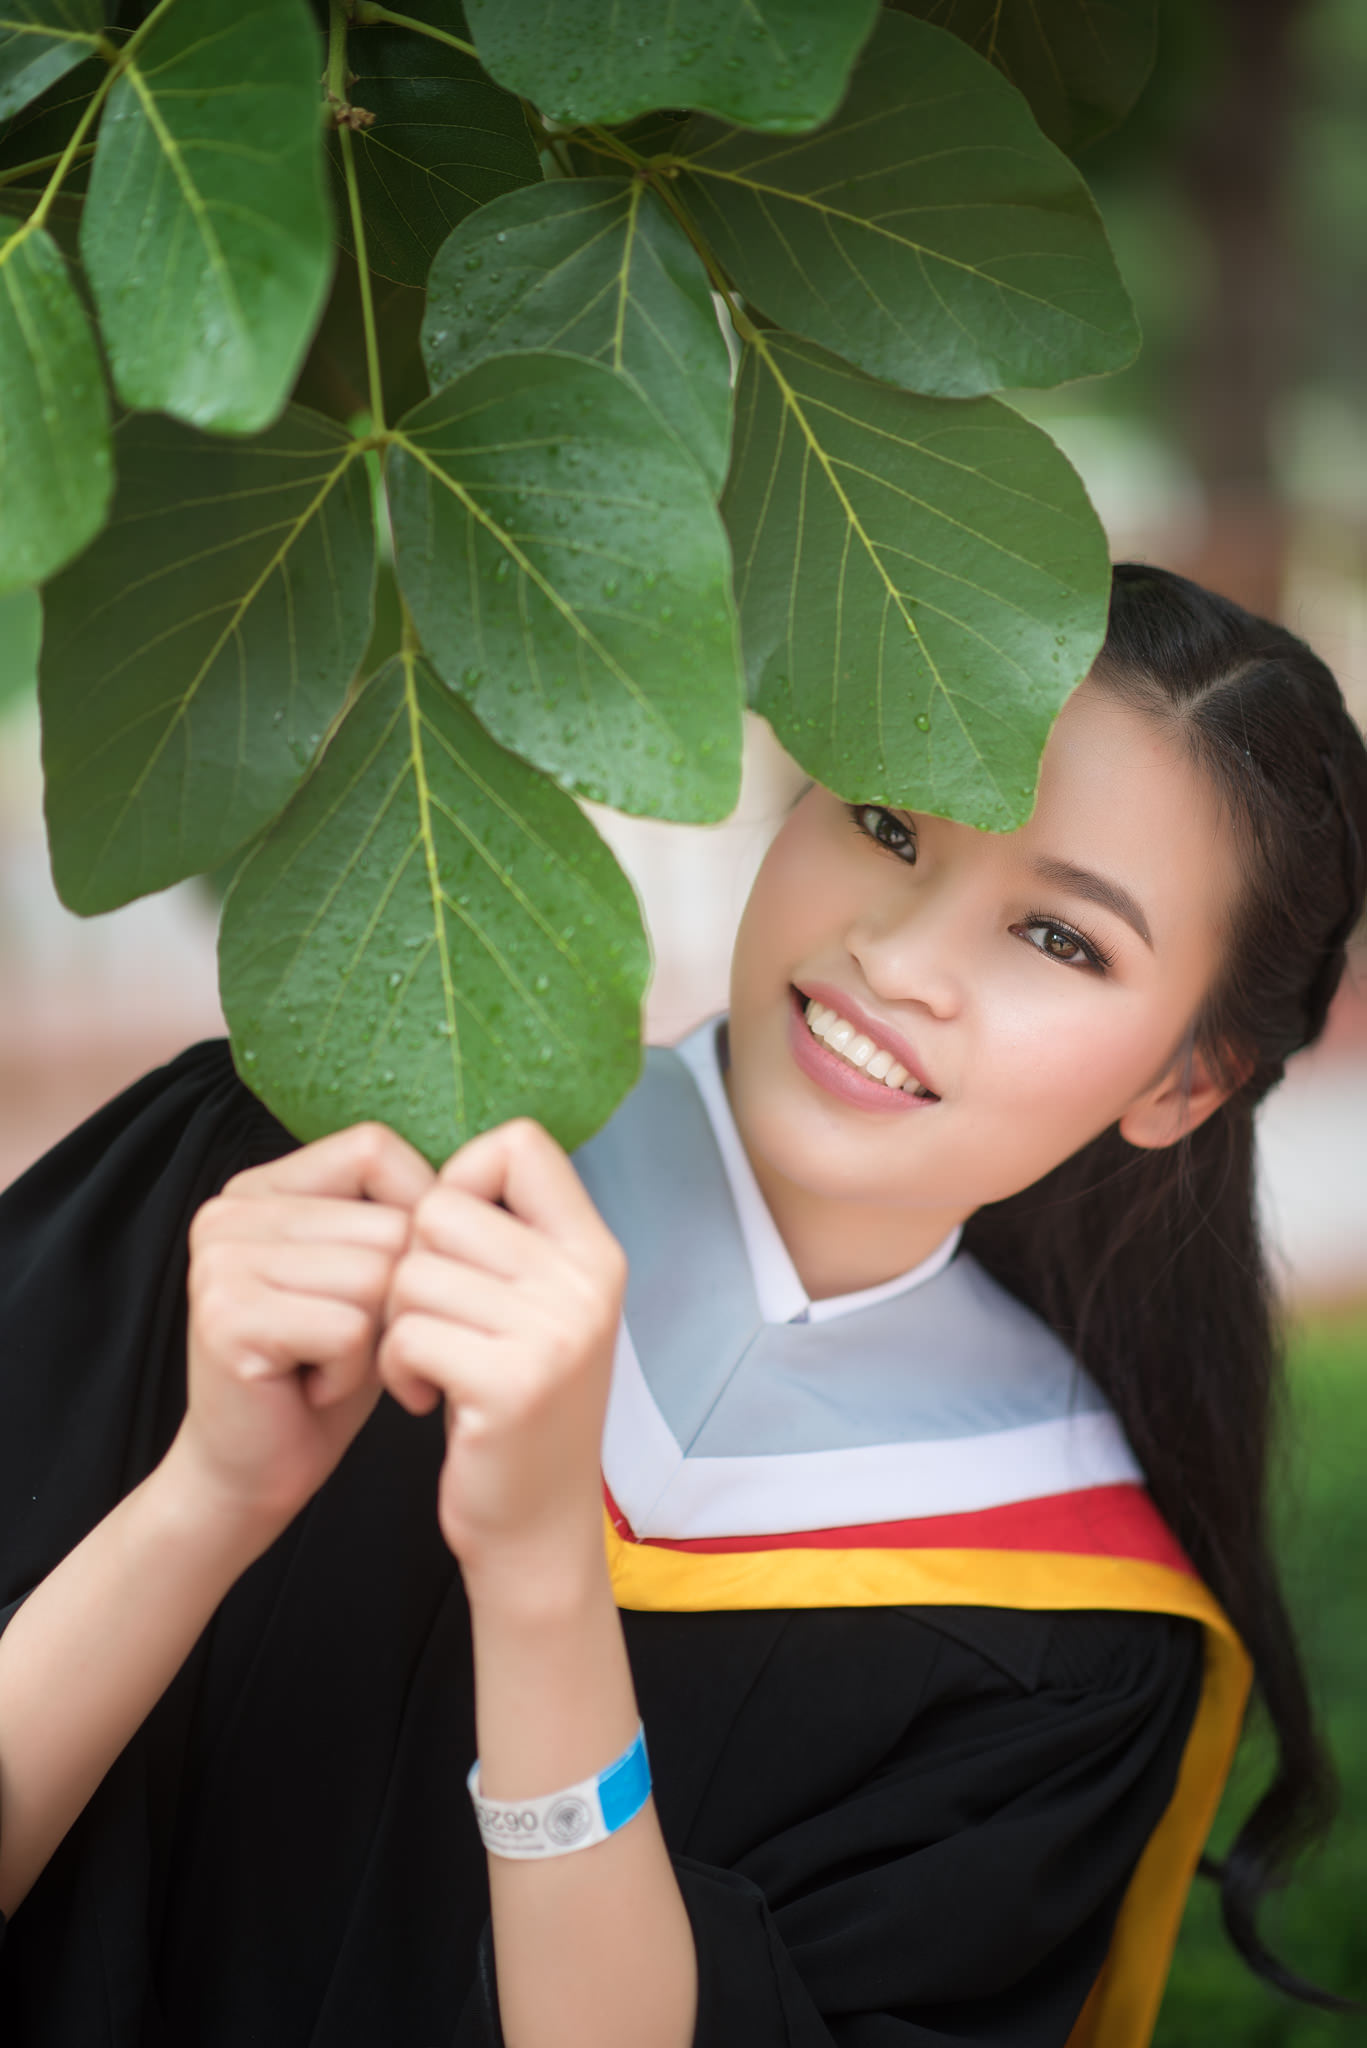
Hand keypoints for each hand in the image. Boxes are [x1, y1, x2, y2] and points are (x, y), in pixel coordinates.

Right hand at [173, 1123, 434, 1533]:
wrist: (256, 1469)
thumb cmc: (327, 1368)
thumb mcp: (370, 1275)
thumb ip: (396, 1214)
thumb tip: (479, 1165)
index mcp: (262, 1186)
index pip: (373, 1148)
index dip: (418, 1210)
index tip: (403, 1275)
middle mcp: (230, 1210)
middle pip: (385, 1223)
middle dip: (396, 1296)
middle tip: (347, 1342)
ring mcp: (221, 1260)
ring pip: (376, 1276)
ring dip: (375, 1339)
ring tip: (327, 1362)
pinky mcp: (228, 1316)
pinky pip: (351, 1328)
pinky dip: (352, 1372)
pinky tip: (313, 1388)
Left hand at [377, 1118, 627, 1603]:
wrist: (535, 1527)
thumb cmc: (514, 1407)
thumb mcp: (538, 1309)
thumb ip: (510, 1238)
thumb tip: (446, 1163)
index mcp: (596, 1250)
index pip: (519, 1142)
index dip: (463, 1177)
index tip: (452, 1242)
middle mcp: (587, 1281)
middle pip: (443, 1207)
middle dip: (412, 1264)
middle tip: (432, 1323)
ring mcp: (555, 1331)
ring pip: (412, 1271)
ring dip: (396, 1323)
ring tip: (427, 1365)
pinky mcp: (511, 1382)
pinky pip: (407, 1332)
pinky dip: (395, 1367)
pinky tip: (422, 1399)